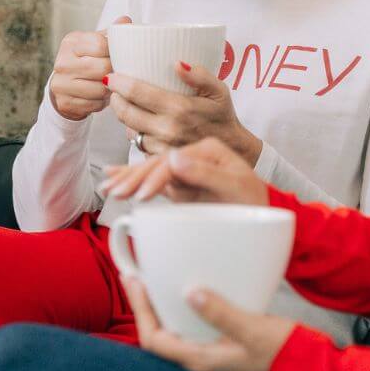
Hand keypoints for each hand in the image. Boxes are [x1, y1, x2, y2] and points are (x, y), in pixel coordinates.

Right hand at [50, 15, 131, 121]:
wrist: (65, 85)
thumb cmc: (87, 60)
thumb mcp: (96, 43)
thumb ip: (111, 33)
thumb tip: (126, 21)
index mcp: (71, 42)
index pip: (101, 45)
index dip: (117, 51)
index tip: (123, 55)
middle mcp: (62, 62)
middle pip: (102, 68)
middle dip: (116, 71)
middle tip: (121, 73)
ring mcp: (60, 83)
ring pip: (100, 88)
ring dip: (111, 89)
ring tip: (113, 84)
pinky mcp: (64, 102)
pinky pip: (95, 104)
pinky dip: (103, 102)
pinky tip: (102, 96)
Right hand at [100, 136, 268, 206]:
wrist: (262, 221)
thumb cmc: (254, 203)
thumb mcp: (236, 187)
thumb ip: (207, 172)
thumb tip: (174, 157)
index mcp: (209, 149)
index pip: (176, 160)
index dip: (156, 176)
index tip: (141, 194)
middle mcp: (195, 156)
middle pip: (159, 163)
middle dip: (135, 177)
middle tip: (115, 193)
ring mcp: (186, 171)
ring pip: (152, 171)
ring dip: (128, 178)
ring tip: (108, 186)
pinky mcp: (181, 186)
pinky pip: (154, 182)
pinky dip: (133, 180)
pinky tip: (114, 178)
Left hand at [106, 63, 263, 162]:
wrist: (233, 151)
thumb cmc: (223, 117)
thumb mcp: (219, 90)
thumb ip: (200, 75)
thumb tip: (176, 63)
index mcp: (180, 108)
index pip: (138, 92)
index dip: (119, 82)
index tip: (111, 76)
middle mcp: (168, 129)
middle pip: (126, 112)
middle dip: (115, 99)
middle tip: (115, 90)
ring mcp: (162, 148)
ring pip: (129, 130)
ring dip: (125, 117)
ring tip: (128, 106)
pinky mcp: (159, 161)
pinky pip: (138, 145)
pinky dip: (137, 133)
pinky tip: (142, 125)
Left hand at [123, 276, 294, 370]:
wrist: (305, 364)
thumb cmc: (280, 350)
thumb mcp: (251, 328)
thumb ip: (220, 312)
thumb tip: (189, 293)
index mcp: (200, 358)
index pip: (154, 339)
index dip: (140, 310)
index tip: (133, 280)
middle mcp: (201, 357)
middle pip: (159, 333)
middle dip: (146, 305)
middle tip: (136, 275)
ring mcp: (212, 350)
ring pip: (175, 328)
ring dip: (163, 305)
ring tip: (156, 278)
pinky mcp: (224, 341)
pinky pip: (194, 323)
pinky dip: (185, 305)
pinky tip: (193, 287)